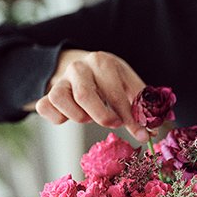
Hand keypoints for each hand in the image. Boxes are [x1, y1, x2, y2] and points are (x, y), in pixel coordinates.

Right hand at [30, 49, 149, 140]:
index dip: (129, 117)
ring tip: (90, 116)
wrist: (85, 67)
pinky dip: (58, 118)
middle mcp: (78, 68)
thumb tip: (151, 130)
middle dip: (102, 117)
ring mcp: (60, 80)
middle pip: (84, 96)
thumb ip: (141, 104)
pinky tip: (71, 116)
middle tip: (114, 124)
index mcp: (102, 62)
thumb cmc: (112, 79)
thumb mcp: (129, 83)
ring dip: (79, 116)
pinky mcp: (47, 93)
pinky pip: (45, 108)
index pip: (115, 93)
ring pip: (61, 100)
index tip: (142, 134)